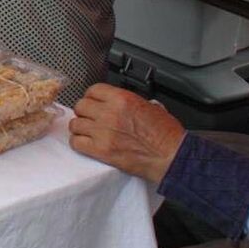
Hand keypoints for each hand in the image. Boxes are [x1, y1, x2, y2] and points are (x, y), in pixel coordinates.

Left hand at [68, 84, 185, 184]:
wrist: (173, 157)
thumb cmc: (167, 135)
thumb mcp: (151, 107)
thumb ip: (130, 102)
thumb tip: (120, 103)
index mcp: (122, 99)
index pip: (93, 90)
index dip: (92, 97)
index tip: (93, 103)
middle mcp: (110, 112)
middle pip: (81, 106)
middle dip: (85, 112)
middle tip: (91, 119)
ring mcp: (103, 131)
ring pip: (75, 124)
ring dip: (80, 128)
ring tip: (88, 132)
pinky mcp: (102, 150)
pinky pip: (76, 142)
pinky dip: (78, 143)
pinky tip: (86, 144)